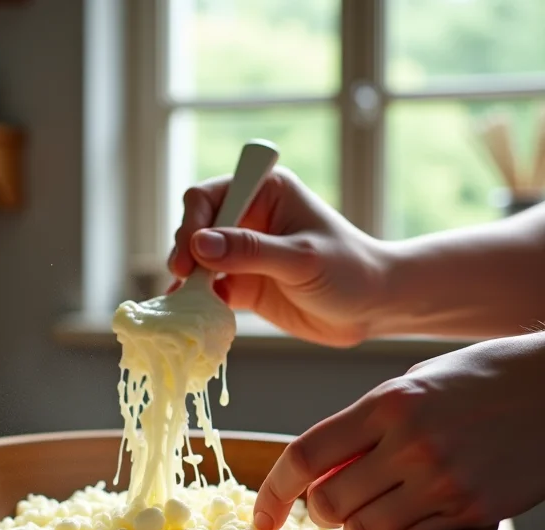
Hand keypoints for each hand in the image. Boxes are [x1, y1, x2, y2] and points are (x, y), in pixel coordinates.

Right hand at [168, 168, 387, 346]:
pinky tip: (192, 312)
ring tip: (182, 301)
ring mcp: (243, 254)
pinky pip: (209, 289)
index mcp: (264, 192)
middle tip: (183, 280)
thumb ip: (250, 251)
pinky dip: (198, 300)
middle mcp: (248, 218)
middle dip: (185, 253)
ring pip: (197, 261)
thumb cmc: (349, 270)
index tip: (189, 257)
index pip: (209, 197)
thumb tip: (199, 245)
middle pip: (196, 228)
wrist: (371, 308)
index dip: (193, 224)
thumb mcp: (300, 259)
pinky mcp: (243, 284)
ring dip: (187, 279)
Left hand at [253, 333, 544, 529]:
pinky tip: (406, 523)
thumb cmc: (480, 379)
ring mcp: (443, 480)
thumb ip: (364, 428)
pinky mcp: (472, 511)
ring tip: (374, 514)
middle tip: (334, 505)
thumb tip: (322, 475)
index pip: (307, 454)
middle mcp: (410, 443)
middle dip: (320, 513)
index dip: (274, 491)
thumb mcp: (414, 386)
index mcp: (388, 403)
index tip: (263, 515)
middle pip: (328, 504)